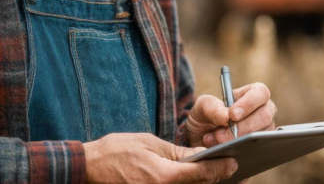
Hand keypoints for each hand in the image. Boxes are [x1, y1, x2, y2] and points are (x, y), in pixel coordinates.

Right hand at [84, 132, 236, 182]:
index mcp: (165, 176)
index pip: (202, 174)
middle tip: (233, 169)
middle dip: (216, 178)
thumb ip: (179, 152)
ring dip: (203, 183)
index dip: (221, 168)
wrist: (89, 168)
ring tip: (217, 174)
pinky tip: (196, 178)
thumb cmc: (118, 151)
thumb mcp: (151, 144)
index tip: (234, 162)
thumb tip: (203, 154)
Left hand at [184, 82, 277, 147]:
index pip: (260, 92)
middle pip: (265, 116)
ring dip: (238, 140)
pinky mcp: (262, 147)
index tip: (232, 115)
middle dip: (241, 127)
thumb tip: (225, 116)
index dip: (249, 103)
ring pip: (263, 135)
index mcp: (251, 94)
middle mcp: (262, 111)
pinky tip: (226, 152)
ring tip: (216, 143)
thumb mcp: (201, 107)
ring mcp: (264, 130)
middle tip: (220, 135)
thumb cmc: (205, 118)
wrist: (200, 142)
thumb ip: (210, 106)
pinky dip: (242, 151)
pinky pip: (259, 150)